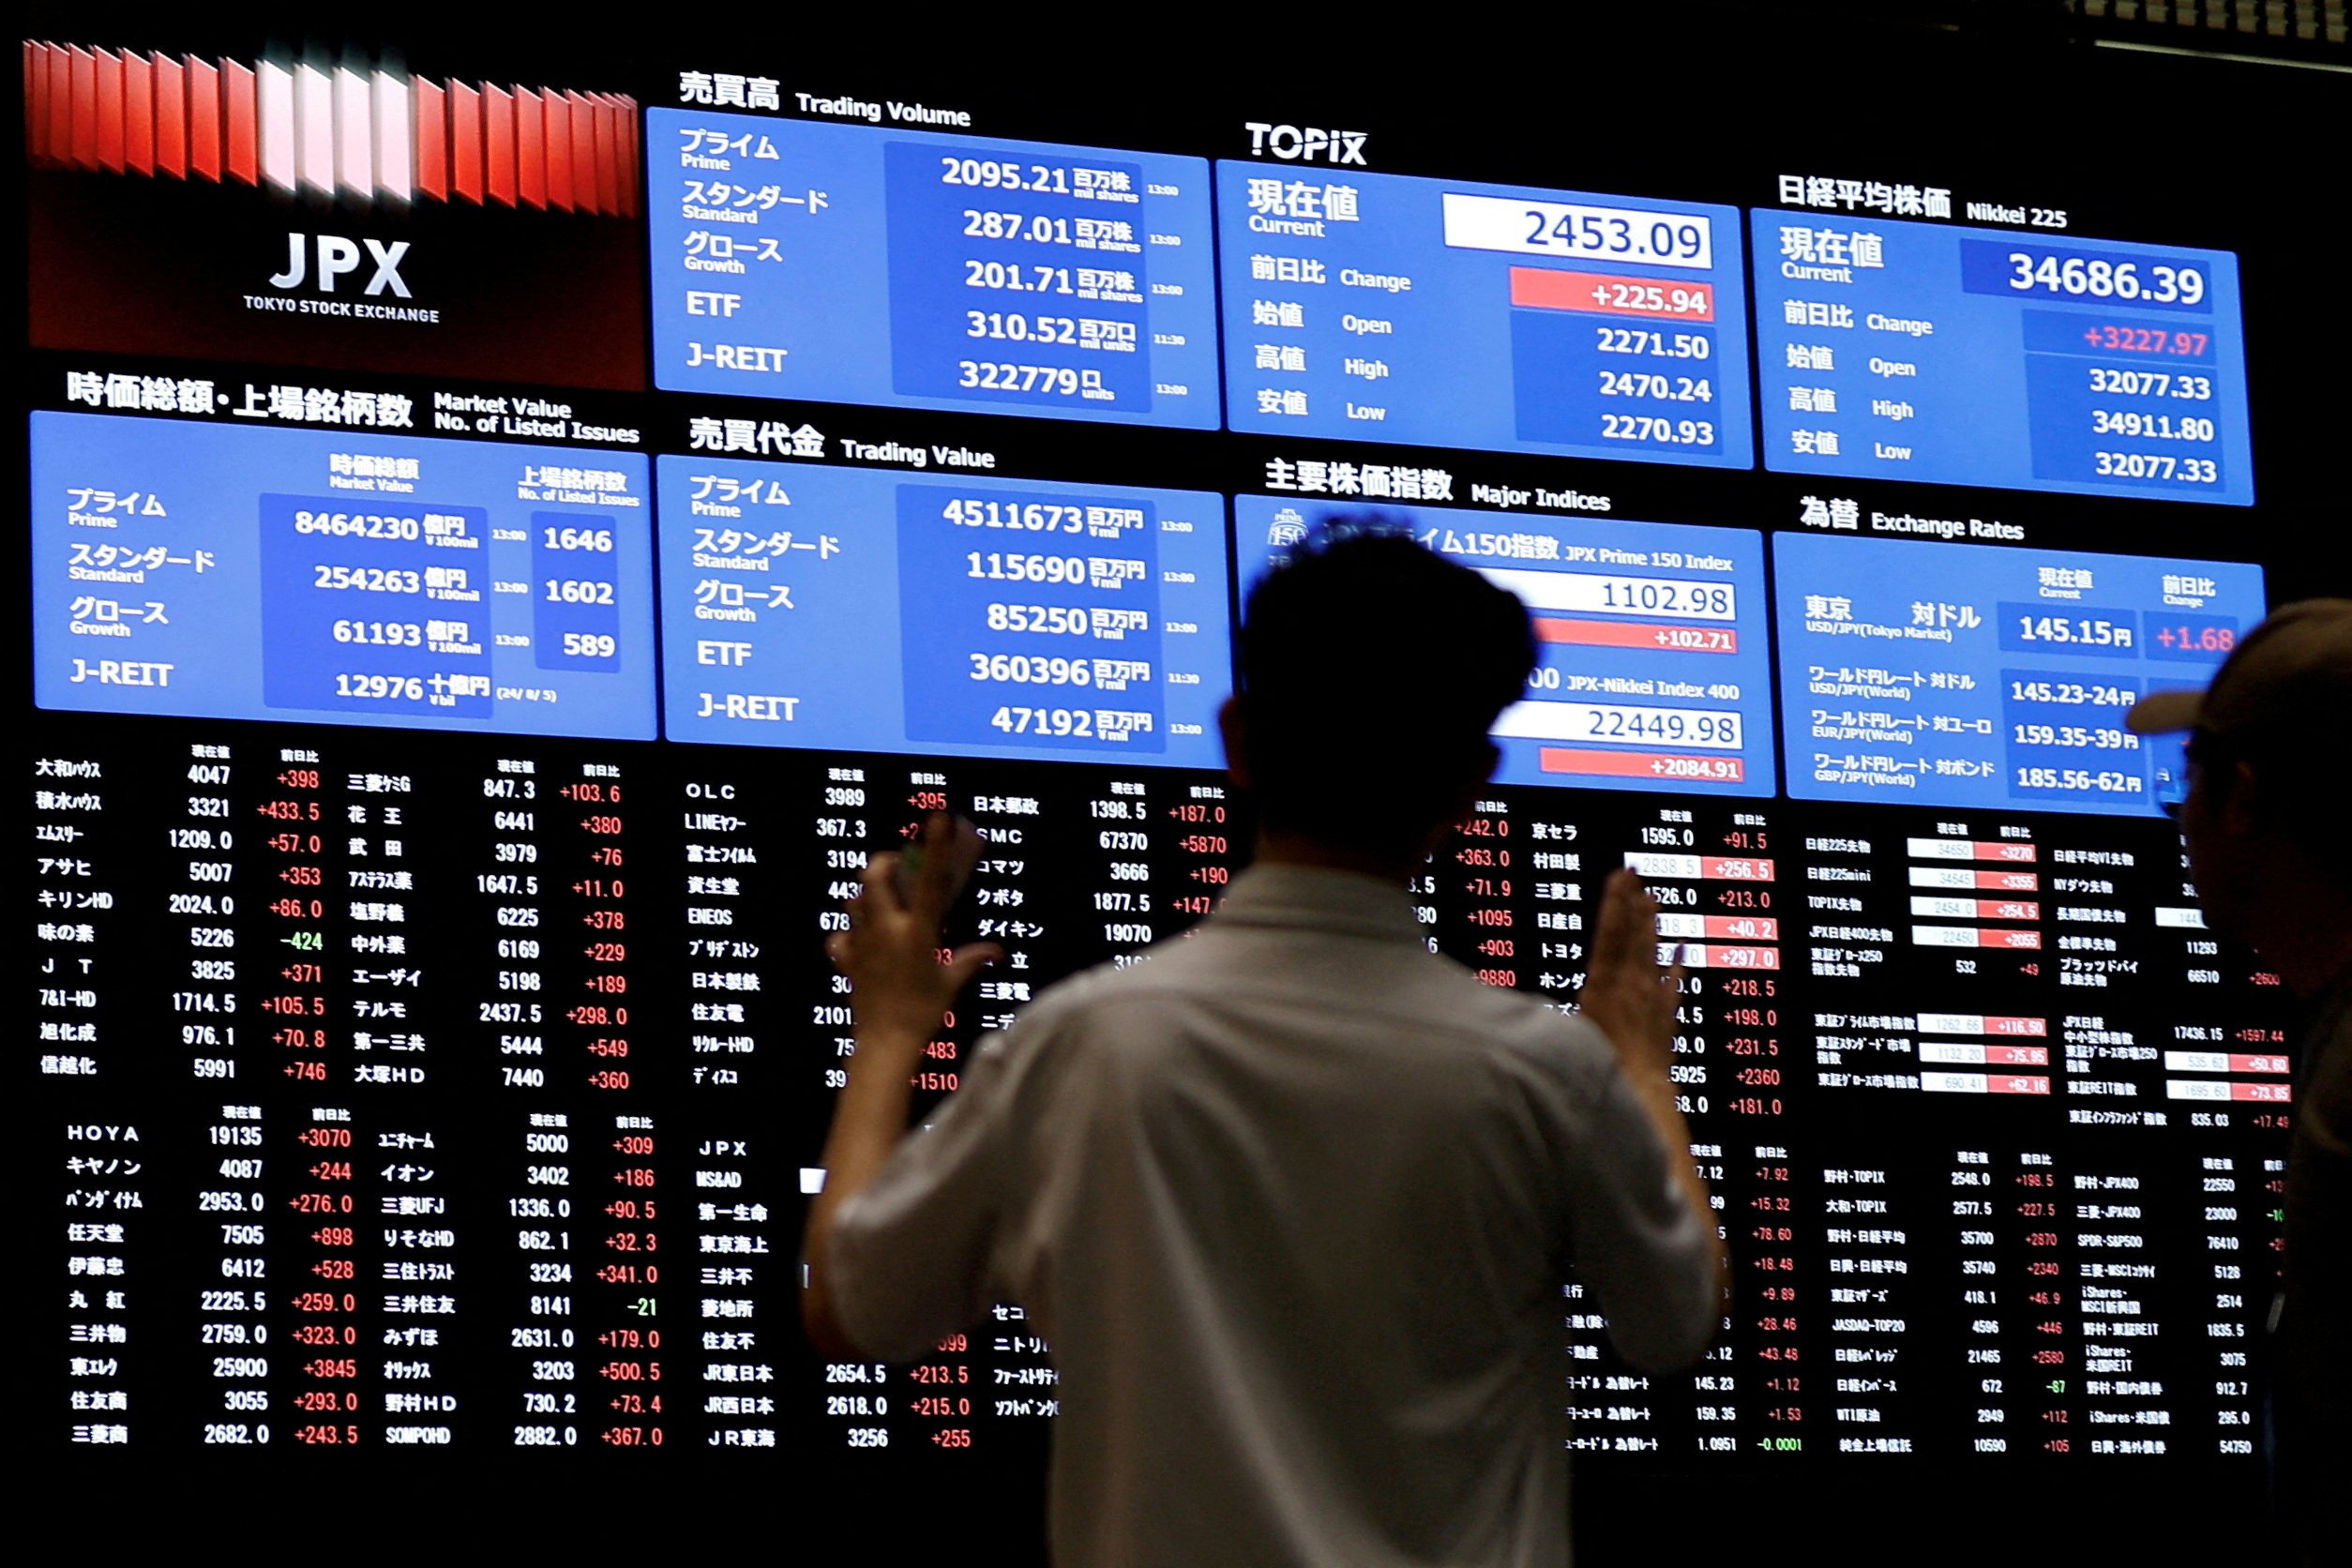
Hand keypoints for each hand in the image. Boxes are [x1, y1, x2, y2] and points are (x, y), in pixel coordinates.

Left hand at [827, 814, 1003, 1042]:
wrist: (886, 1043)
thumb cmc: (923, 1012)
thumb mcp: (952, 983)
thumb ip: (972, 959)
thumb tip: (996, 951)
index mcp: (917, 932)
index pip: (928, 881)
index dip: (933, 847)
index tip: (936, 819)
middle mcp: (886, 931)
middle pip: (873, 878)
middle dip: (883, 864)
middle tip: (896, 865)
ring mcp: (863, 944)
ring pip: (854, 901)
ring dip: (866, 895)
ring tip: (881, 900)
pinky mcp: (848, 961)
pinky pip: (840, 937)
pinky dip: (847, 933)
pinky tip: (859, 938)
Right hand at [1576, 869, 1682, 1073]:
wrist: (1637, 1091)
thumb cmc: (1596, 1066)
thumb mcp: (1569, 1031)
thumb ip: (1567, 1005)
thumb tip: (1553, 991)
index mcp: (1602, 985)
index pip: (1609, 933)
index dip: (1614, 902)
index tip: (1619, 875)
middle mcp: (1630, 985)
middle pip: (1633, 934)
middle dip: (1633, 901)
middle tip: (1636, 873)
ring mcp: (1651, 999)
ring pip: (1653, 952)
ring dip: (1651, 924)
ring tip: (1652, 898)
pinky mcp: (1665, 1017)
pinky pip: (1674, 983)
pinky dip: (1677, 964)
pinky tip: (1681, 947)